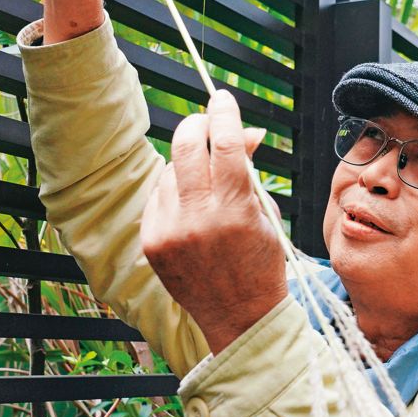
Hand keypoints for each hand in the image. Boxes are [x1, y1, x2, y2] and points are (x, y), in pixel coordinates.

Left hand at [142, 91, 288, 356]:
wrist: (239, 318)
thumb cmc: (261, 264)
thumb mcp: (266, 214)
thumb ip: (249, 170)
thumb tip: (244, 131)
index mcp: (235, 210)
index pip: (225, 143)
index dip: (224, 114)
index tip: (222, 99)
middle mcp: (198, 218)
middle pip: (187, 146)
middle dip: (196, 125)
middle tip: (205, 122)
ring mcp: (170, 231)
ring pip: (170, 170)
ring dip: (186, 163)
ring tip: (204, 180)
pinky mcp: (151, 242)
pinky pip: (157, 197)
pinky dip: (172, 191)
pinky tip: (188, 204)